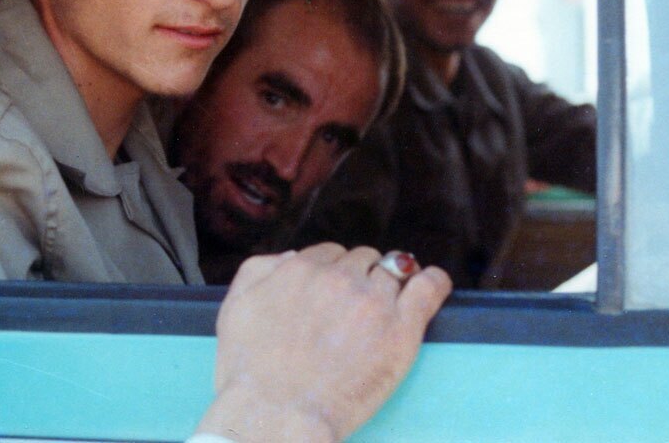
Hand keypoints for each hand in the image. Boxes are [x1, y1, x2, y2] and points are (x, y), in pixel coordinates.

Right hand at [195, 244, 451, 442]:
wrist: (274, 415)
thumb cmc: (249, 372)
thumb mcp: (235, 306)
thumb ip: (260, 269)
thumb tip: (292, 256)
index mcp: (300, 268)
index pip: (330, 254)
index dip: (333, 274)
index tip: (333, 294)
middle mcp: (338, 277)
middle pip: (362, 259)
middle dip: (360, 277)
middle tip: (355, 309)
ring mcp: (373, 301)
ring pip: (393, 271)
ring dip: (391, 283)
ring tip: (390, 305)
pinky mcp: (401, 330)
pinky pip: (428, 287)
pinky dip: (433, 282)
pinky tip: (432, 283)